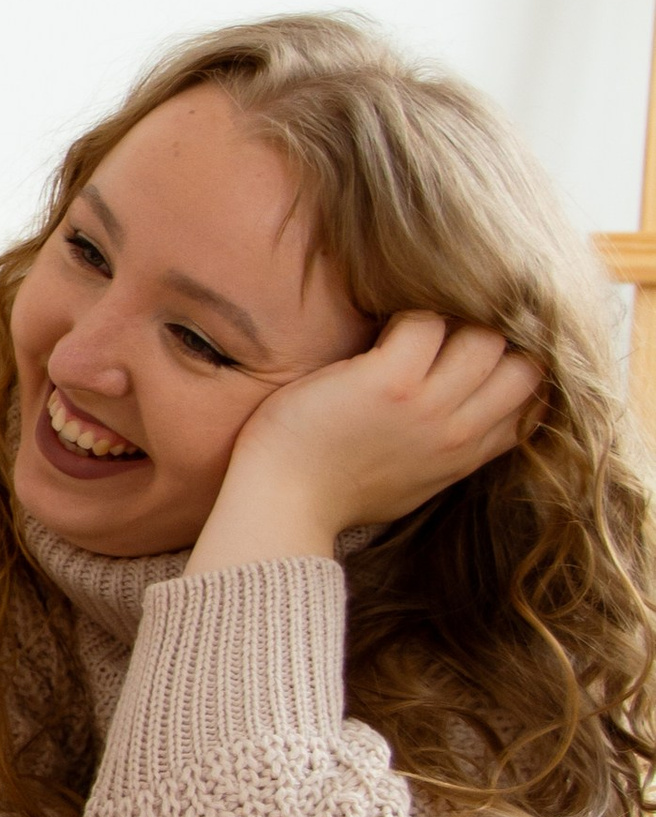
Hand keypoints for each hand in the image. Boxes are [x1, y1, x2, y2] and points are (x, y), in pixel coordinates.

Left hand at [194, 312, 541, 571]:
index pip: (534, 403)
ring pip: (484, 337)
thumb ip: (450, 453)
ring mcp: (426, 408)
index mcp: (466, 456)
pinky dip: (408, 311)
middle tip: (454, 325)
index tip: (492, 349)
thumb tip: (473, 426)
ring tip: (417, 321)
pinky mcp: (389, 382)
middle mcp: (456, 432)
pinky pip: (425, 321)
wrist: (282, 504)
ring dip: (454, 318)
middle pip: (524, 366)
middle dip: (498, 338)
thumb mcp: (414, 483)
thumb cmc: (335, 490)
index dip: (522, 368)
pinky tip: (382, 324)